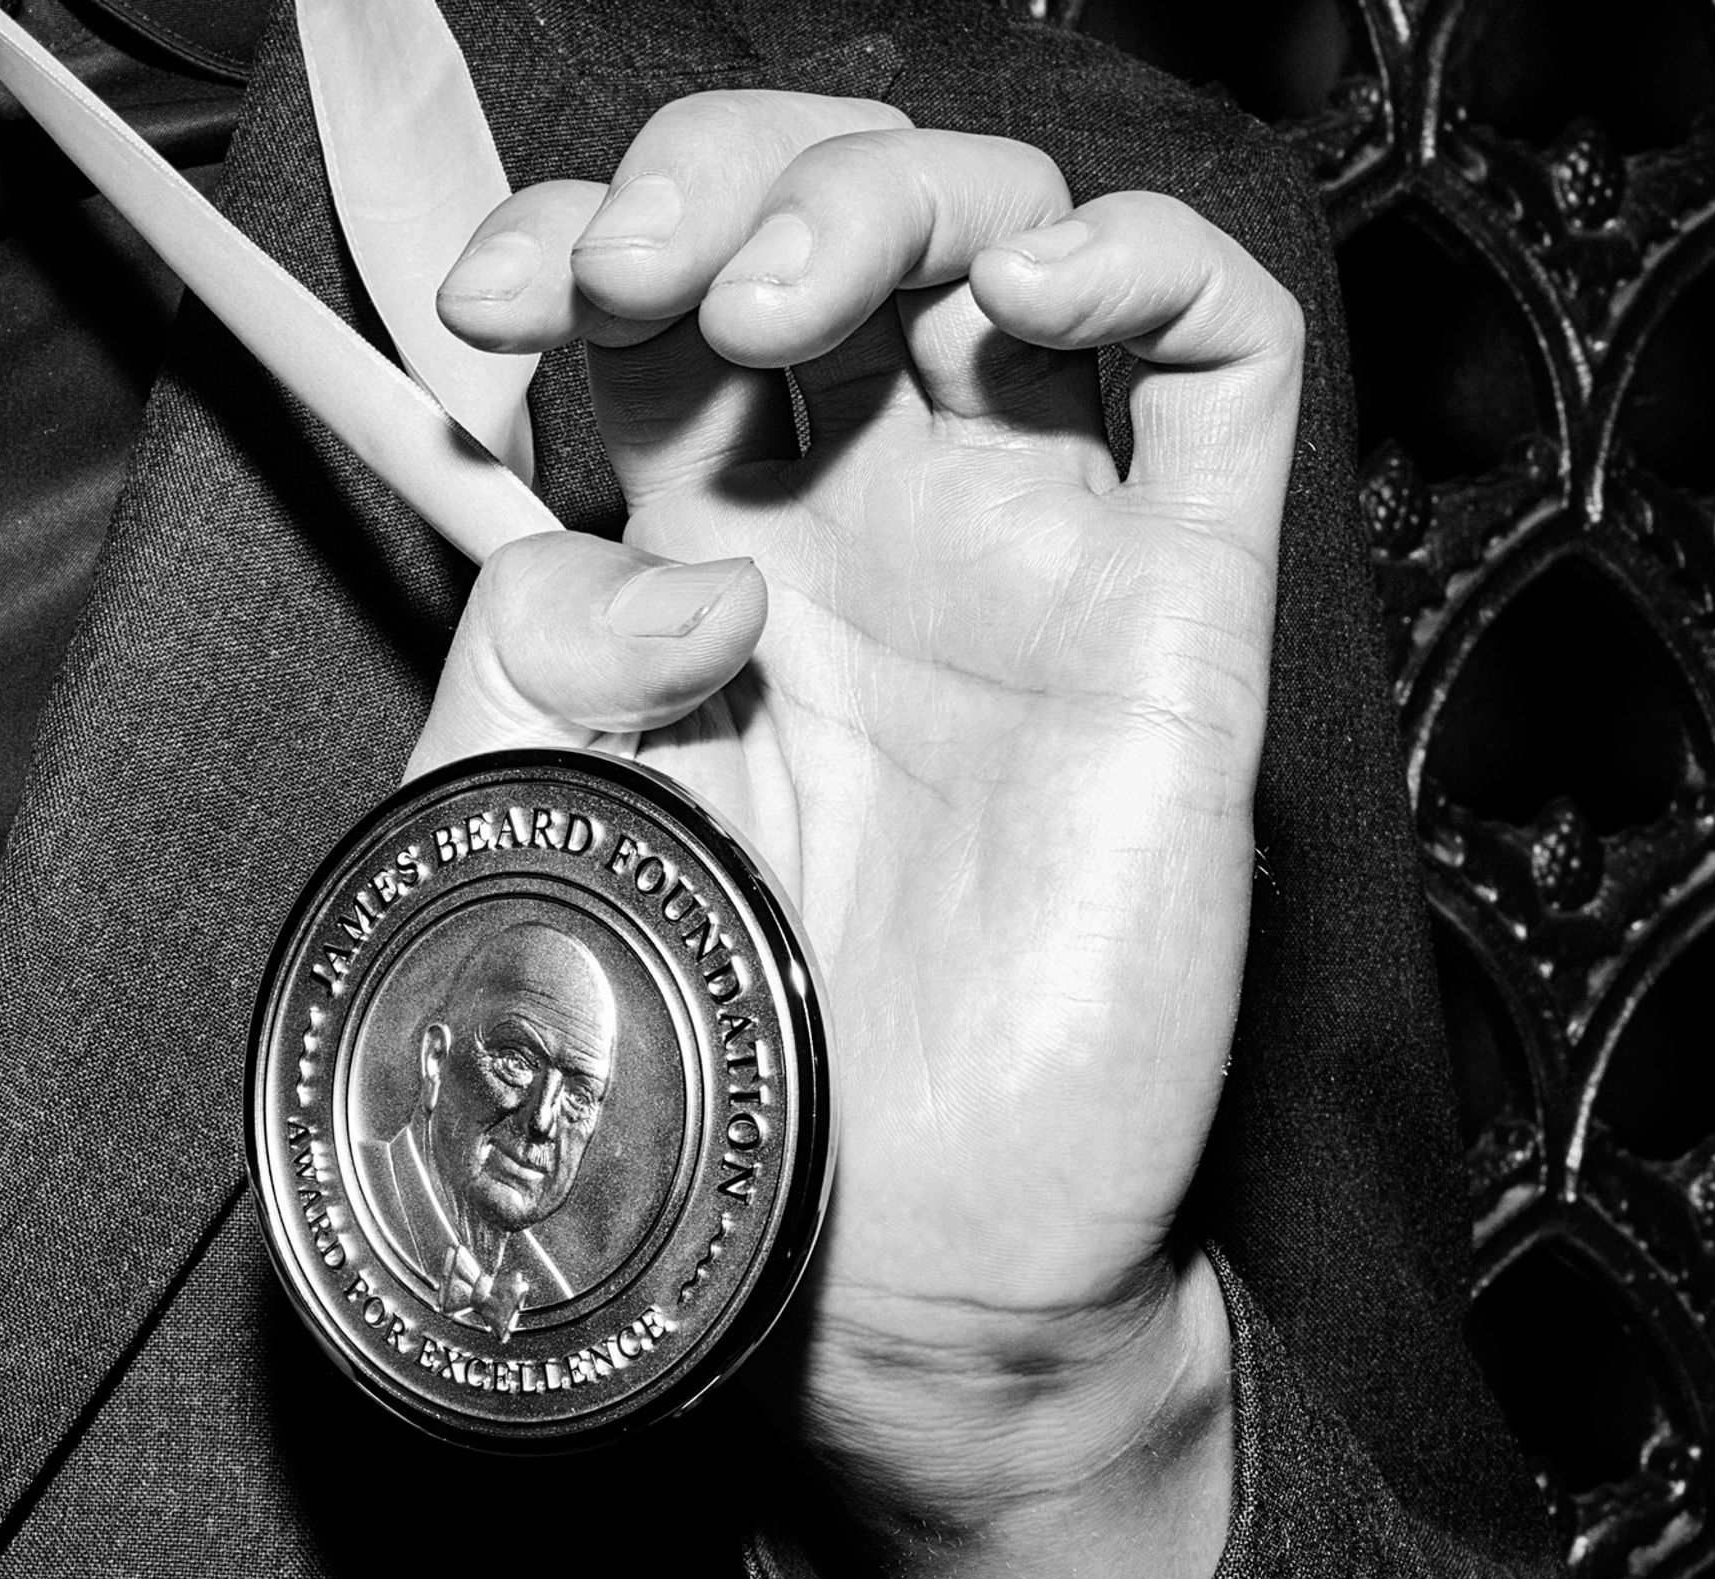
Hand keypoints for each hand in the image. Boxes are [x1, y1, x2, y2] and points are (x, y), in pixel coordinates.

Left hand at [418, 96, 1298, 1578]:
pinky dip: (1141, 258)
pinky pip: (1224, 362)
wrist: (874, 1266)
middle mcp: (874, 523)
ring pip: (1013, 228)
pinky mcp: (1179, 614)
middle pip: (833, 213)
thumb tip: (679, 550)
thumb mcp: (529, 822)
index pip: (663, 296)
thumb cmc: (709, 1055)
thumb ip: (532, 643)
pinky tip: (1024, 297)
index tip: (489, 305)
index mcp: (707, 553)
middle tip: (630, 279)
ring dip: (887, 192)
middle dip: (725, 175)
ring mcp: (1032, 552)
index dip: (576, 237)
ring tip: (781, 301)